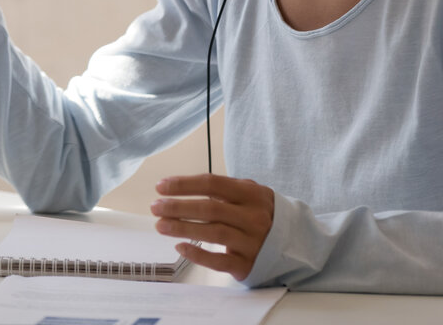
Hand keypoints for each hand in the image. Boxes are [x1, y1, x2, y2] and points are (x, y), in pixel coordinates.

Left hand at [150, 173, 273, 281]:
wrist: (295, 243)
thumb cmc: (261, 213)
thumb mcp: (250, 193)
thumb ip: (223, 188)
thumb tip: (183, 186)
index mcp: (251, 194)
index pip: (212, 184)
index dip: (184, 184)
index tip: (161, 186)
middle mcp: (253, 217)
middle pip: (209, 209)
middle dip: (178, 207)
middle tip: (155, 207)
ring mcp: (251, 243)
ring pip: (212, 233)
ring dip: (182, 228)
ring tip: (160, 225)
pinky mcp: (248, 265)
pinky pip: (220, 261)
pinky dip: (198, 254)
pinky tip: (180, 247)